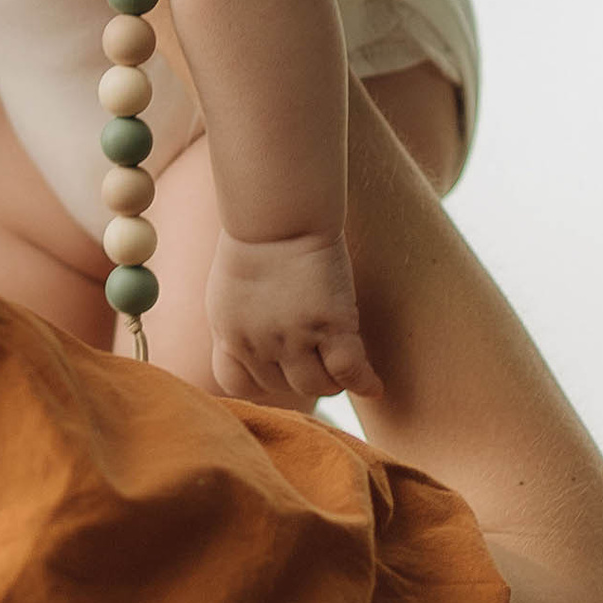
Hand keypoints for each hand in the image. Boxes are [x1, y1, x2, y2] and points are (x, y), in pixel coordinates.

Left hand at [208, 227, 381, 410]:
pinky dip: (364, 383)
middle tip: (318, 357)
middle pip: (281, 387)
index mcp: (229, 333)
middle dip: (298, 375)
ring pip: (316, 386)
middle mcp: (257, 343)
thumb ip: (239, 320)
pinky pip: (348, 371)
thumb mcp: (229, 289)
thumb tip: (254, 334)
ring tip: (343, 366)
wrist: (278, 215)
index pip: (236, 384)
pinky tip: (374, 386)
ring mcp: (293, 338)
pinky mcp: (329, 325)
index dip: (259, 380)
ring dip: (331, 381)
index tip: (277, 367)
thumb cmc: (256, 238)